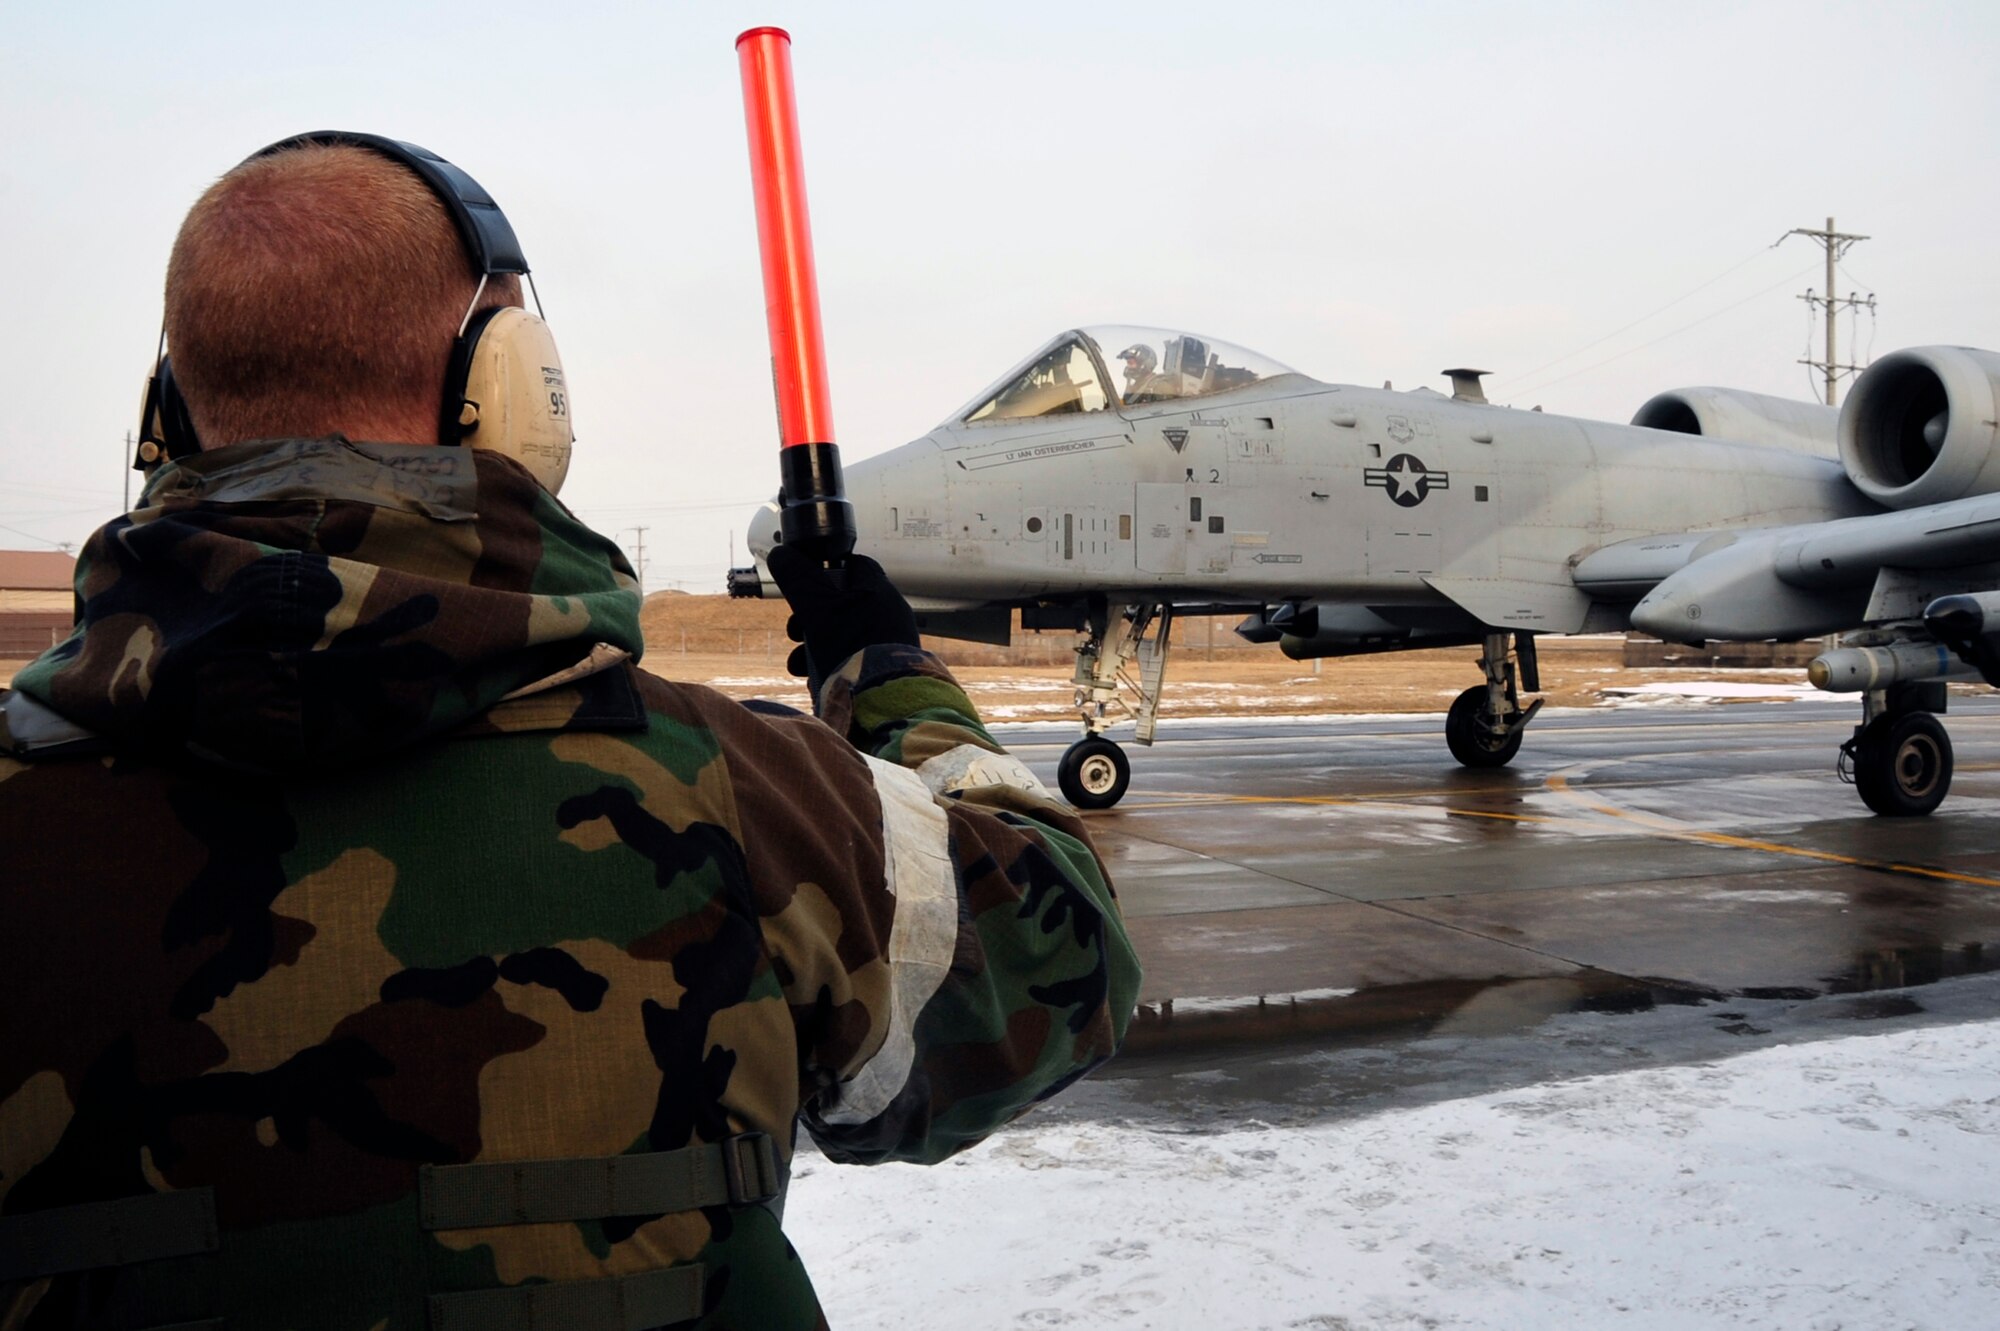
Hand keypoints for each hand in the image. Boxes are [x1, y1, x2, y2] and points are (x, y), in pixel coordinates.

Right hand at [764, 545, 920, 694]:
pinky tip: (817, 682)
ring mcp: (890, 643)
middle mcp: (889, 614)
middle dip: (810, 618)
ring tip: (799, 665)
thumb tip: (780, 554)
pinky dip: (833, 667)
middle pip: (842, 604)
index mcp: (878, 591)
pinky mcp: (887, 670)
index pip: (853, 565)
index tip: (804, 585)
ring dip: (815, 647)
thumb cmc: (851, 647)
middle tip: (795, 632)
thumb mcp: (817, 607)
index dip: (825, 570)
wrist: (884, 701)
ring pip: (844, 635)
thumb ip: (797, 579)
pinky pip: (854, 660)